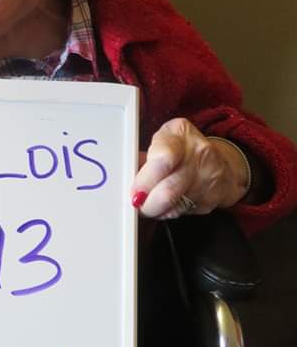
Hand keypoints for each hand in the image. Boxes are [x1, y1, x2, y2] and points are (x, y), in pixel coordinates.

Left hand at [131, 118, 249, 218]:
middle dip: (147, 203)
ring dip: (155, 209)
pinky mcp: (212, 198)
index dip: (144, 180)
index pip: (163, 159)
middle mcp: (199, 154)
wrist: (223, 164)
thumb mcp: (163, 141)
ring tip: (149, 204)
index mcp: (180, 134)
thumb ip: (143, 156)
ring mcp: (208, 177)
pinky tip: (166, 205)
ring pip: (174, 206)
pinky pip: (182, 212)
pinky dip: (168, 212)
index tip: (134, 191)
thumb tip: (123, 178)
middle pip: (168, 190)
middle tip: (137, 204)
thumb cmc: (182, 150)